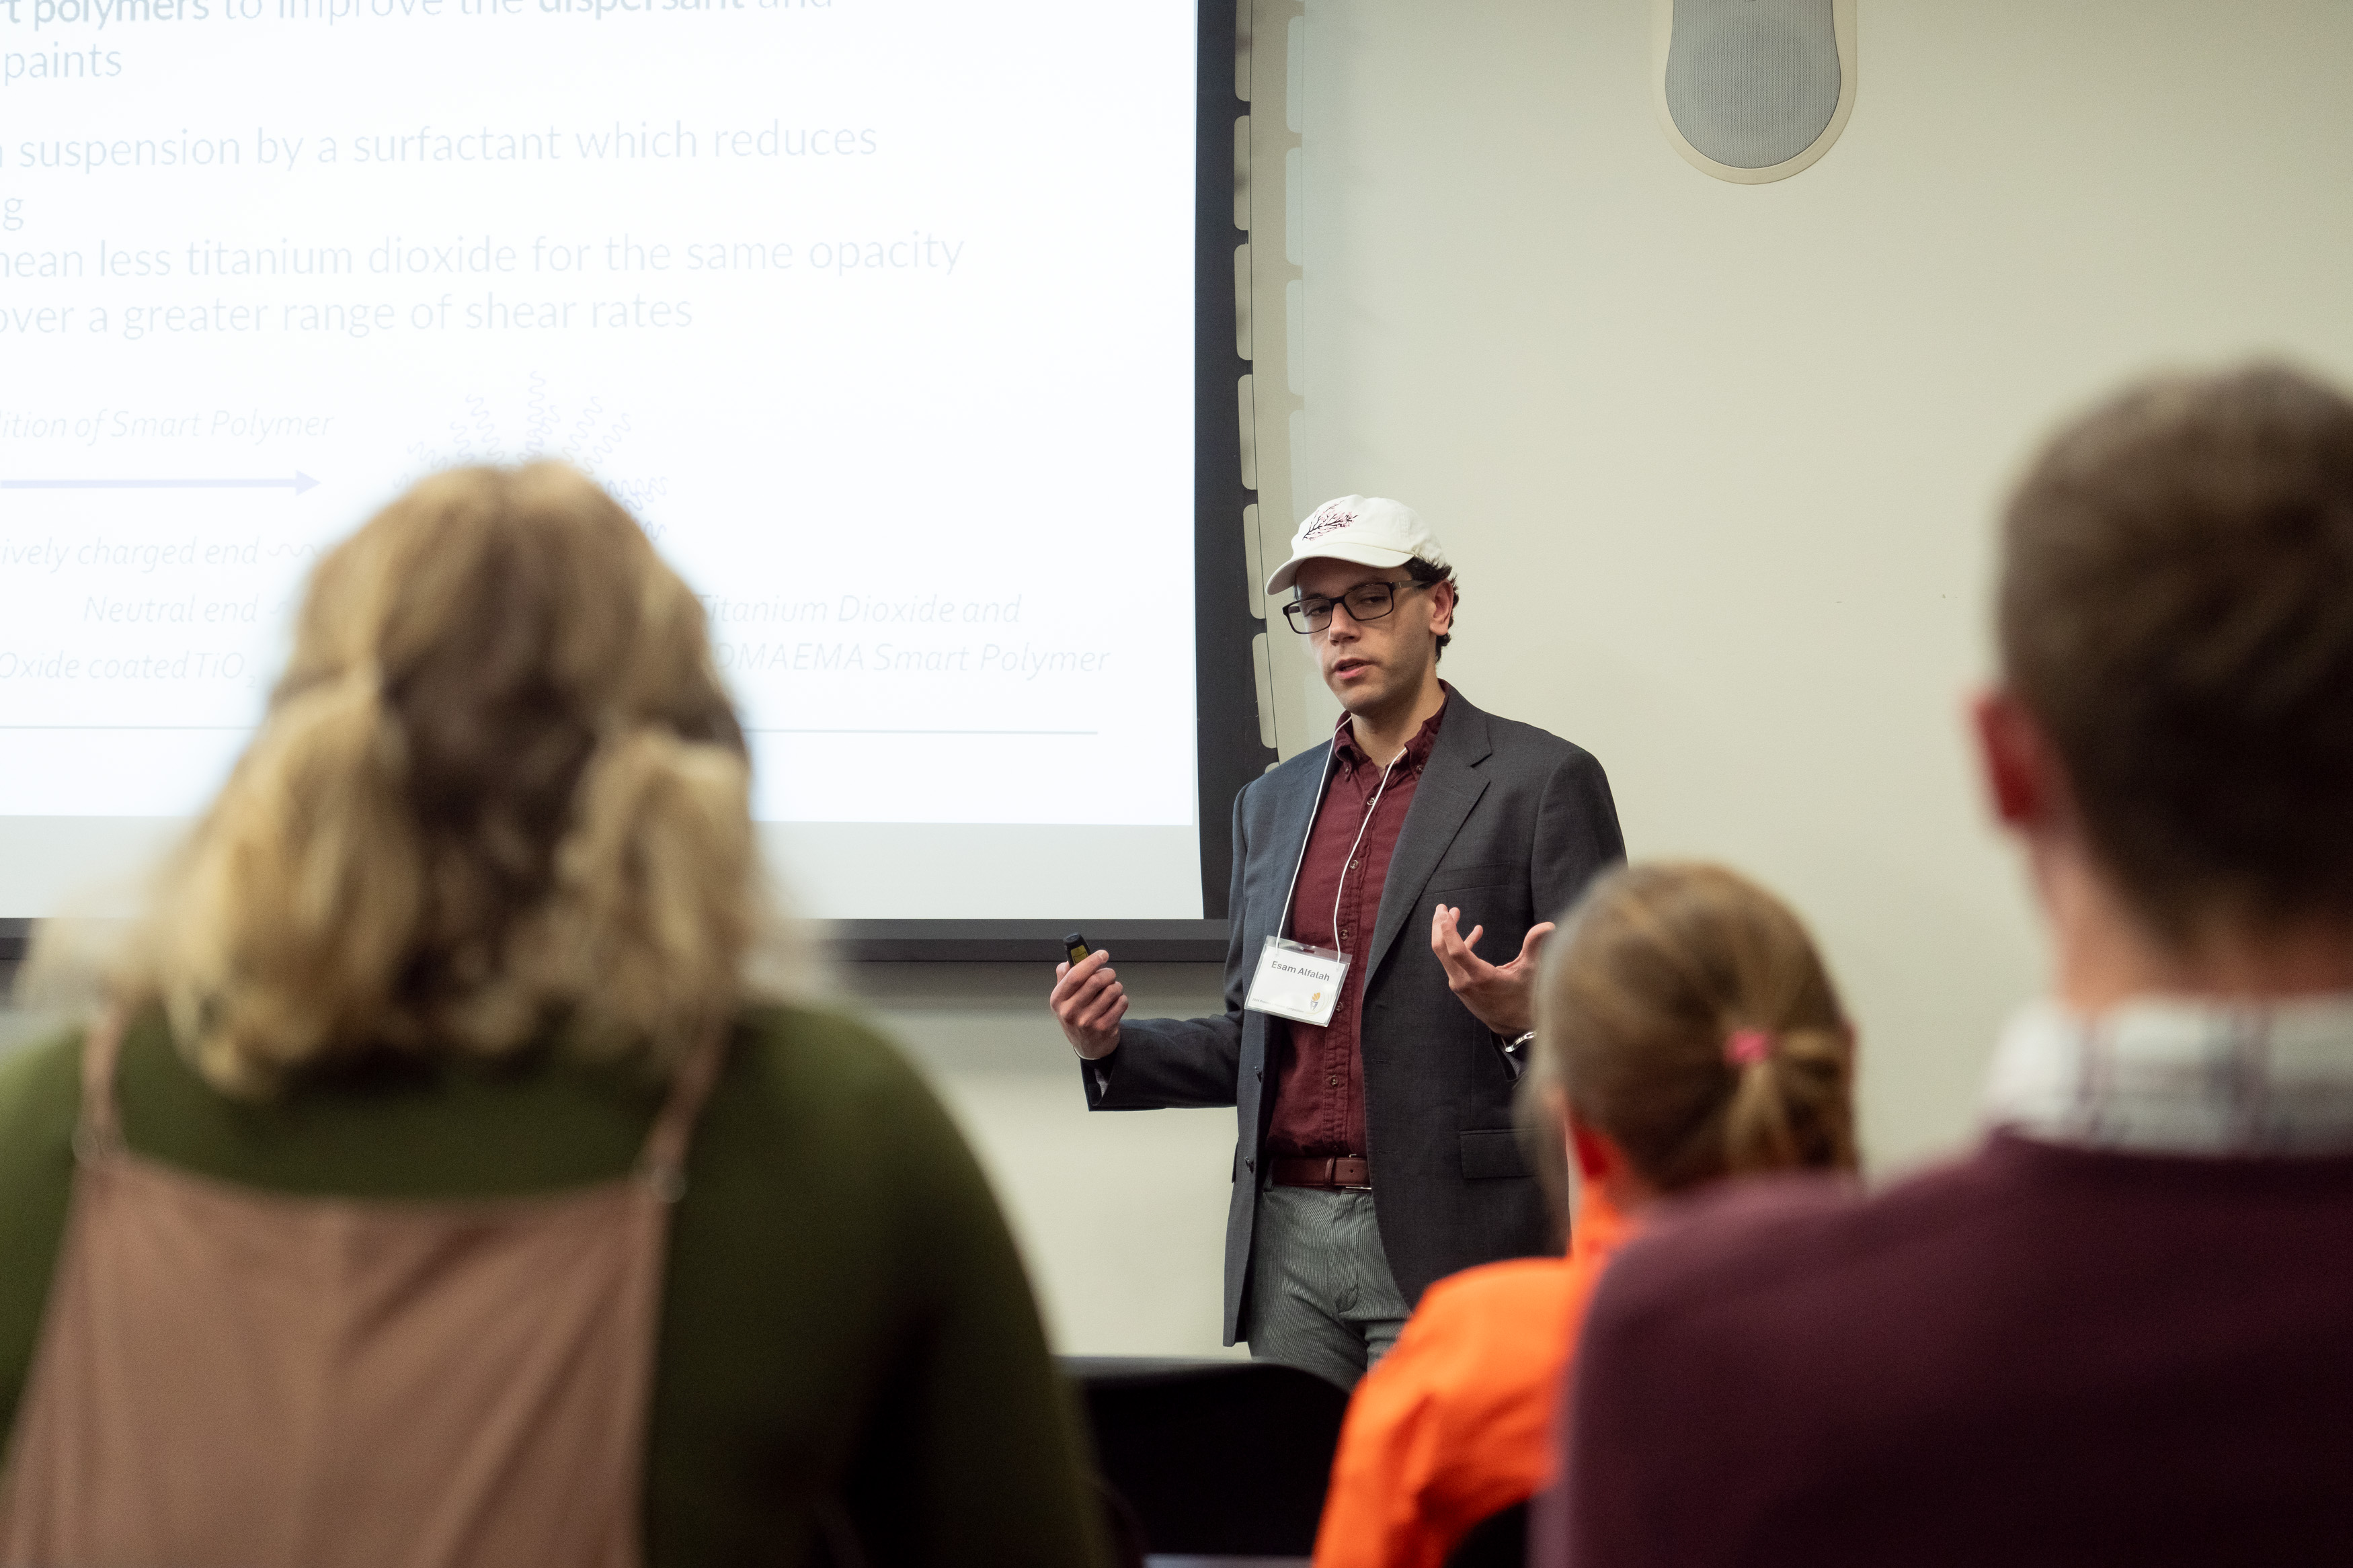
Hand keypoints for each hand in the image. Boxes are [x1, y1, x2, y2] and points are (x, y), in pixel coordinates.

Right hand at [1050, 948, 1127, 1059]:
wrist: (1088, 1046)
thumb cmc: (1076, 1016)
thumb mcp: (1063, 998)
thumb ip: (1065, 976)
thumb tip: (1072, 957)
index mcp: (1058, 999)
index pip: (1075, 975)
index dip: (1091, 961)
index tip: (1102, 954)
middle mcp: (1070, 1011)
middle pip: (1096, 981)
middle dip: (1108, 973)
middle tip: (1110, 974)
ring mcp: (1087, 1022)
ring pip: (1112, 990)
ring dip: (1116, 986)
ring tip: (1112, 991)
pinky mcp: (1104, 1028)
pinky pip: (1121, 1002)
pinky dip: (1121, 999)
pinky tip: (1115, 1004)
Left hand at [1429, 905, 1554, 1036]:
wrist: (1512, 1025)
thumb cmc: (1524, 997)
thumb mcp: (1530, 971)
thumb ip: (1535, 945)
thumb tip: (1549, 926)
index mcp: (1481, 977)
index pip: (1457, 951)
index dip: (1448, 931)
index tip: (1444, 913)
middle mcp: (1465, 982)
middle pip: (1442, 950)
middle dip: (1439, 926)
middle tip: (1441, 907)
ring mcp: (1460, 985)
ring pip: (1445, 956)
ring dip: (1447, 934)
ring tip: (1453, 913)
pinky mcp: (1460, 986)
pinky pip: (1453, 962)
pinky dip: (1460, 946)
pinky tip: (1476, 934)